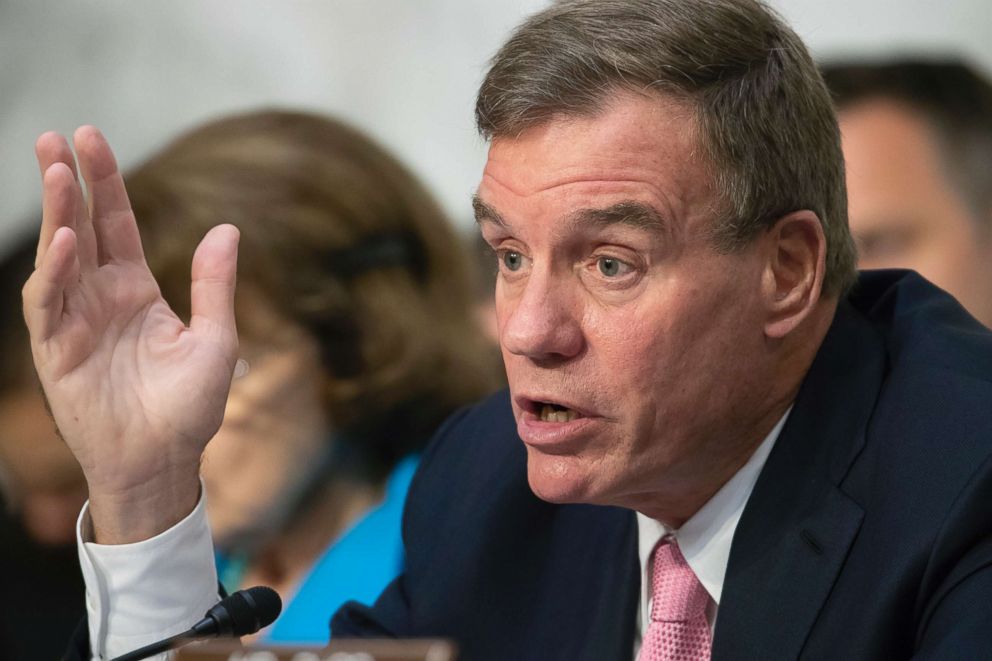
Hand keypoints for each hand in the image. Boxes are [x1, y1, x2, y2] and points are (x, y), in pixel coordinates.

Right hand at [22, 127, 239, 542]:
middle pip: (81, 228)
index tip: (91, 138)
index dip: (105, 183)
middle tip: (58, 135)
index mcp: (136, 292)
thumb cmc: (190, 408)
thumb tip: (227, 228)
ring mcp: (76, 323)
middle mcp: (101, 299)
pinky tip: (67, 242)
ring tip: (56, 169)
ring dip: (56, 215)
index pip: (115, 225)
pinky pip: (49, 304)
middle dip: (69, 182)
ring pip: (59, 257)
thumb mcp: (214, 339)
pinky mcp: (56, 353)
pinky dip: (55, 272)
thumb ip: (214, 285)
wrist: (165, 462)